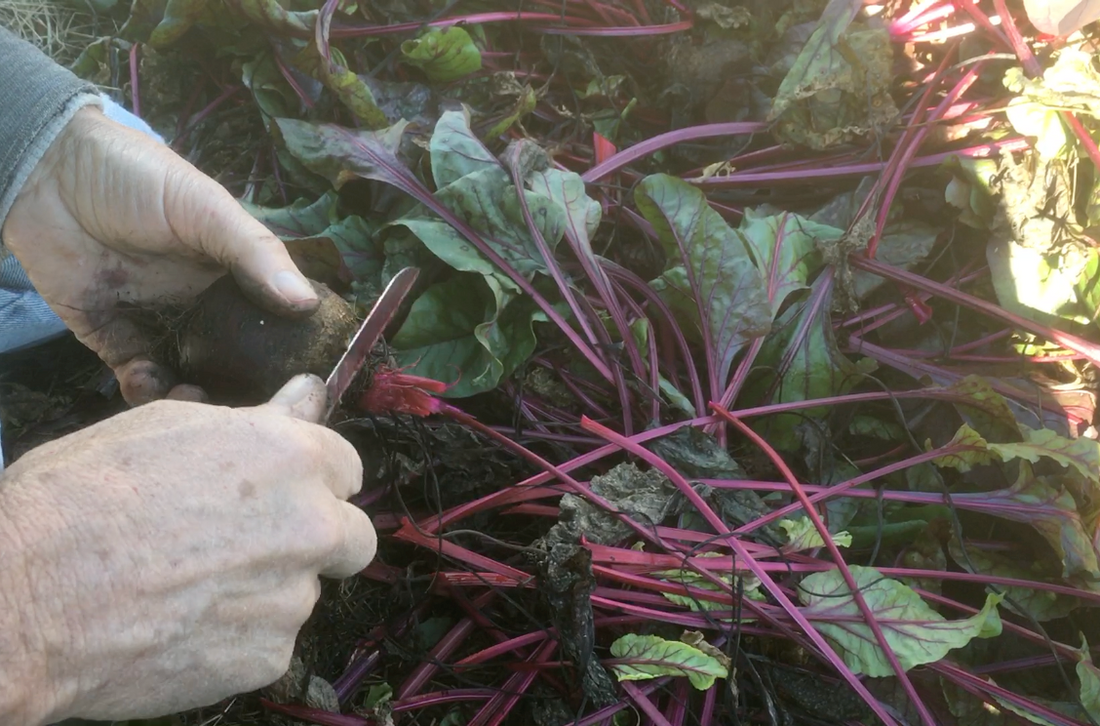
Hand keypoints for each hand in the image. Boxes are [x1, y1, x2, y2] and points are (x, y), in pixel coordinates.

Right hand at [0, 374, 374, 723]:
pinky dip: (239, 637)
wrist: (25, 596)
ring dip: (269, 590)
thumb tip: (310, 394)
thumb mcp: (167, 429)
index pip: (348, 467)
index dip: (313, 479)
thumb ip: (259, 421)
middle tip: (253, 545)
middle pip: (353, 536)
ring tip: (190, 588)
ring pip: (304, 591)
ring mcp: (292, 597)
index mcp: (291, 458)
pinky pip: (270, 642)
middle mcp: (310, 525)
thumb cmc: (81, 496)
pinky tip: (184, 627)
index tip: (285, 490)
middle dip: (317, 538)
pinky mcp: (267, 658)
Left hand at [1, 105, 318, 403]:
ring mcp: (156, 322)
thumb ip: (255, 254)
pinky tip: (147, 379)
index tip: (301, 382)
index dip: (286, 352)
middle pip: (232, 360)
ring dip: (191, 397)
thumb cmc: (138, 178)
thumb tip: (306, 304)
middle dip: (239, 389)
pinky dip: (143, 388)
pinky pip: (135, 376)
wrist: (47, 172)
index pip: (269, 321)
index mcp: (232, 274)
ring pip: (186, 376)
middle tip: (243, 409)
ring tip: (191, 399)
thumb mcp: (207, 208)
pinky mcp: (110, 336)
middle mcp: (200, 304)